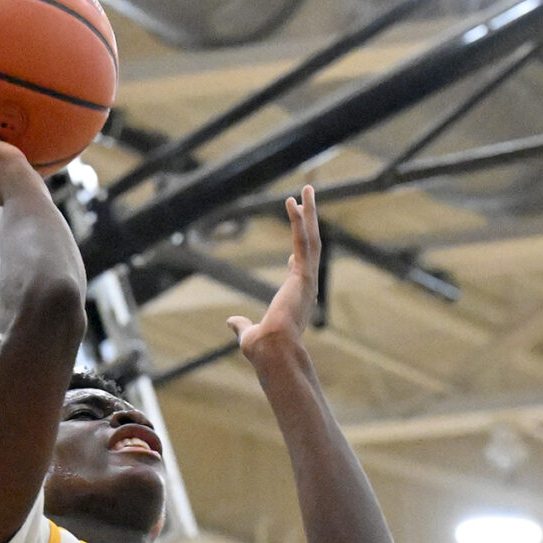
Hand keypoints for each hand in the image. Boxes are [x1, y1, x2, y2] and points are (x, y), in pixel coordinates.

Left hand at [228, 185, 320, 363]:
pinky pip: (302, 242)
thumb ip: (242, 326)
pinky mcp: (303, 276)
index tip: (293, 253)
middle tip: (308, 199)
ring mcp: (307, 280)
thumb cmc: (263, 350)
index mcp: (296, 300)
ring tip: (308, 189)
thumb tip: (231, 321)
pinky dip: (300, 221)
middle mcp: (306, 287)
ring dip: (310, 212)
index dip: (298, 258)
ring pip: (311, 238)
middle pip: (311, 247)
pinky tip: (294, 202)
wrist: (273, 353)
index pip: (300, 271)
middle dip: (310, 222)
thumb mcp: (249, 334)